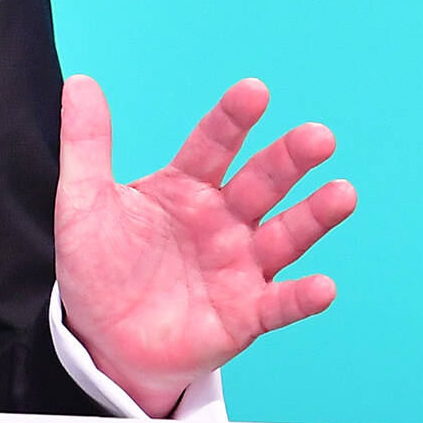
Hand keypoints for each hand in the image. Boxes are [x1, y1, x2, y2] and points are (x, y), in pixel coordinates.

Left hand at [52, 74, 355, 417]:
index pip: (213, 144)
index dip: (232, 119)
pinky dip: (301, 298)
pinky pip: (278, 305)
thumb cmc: (98, 266)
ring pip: (284, 235)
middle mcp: (223, 219)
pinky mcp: (244, 314)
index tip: (254, 91)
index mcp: (187, 186)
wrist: (100, 341)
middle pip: (262, 182)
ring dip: (314, 216)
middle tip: (319, 137)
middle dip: (290, 159)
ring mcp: (239, 265)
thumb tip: (80, 82)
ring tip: (342, 194)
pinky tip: (323, 287)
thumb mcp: (84, 204)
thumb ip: (86, 144)